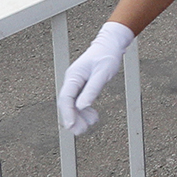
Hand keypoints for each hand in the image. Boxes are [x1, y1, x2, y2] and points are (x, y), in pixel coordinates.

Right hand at [56, 21, 132, 135]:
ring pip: (73, 105)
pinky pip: (80, 102)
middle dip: (72, 118)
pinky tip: (94, 117)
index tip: (71, 126)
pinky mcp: (82, 86)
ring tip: (88, 126)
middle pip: (67, 103)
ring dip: (79, 117)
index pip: (65, 97)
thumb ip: (92, 89)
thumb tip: (82, 106)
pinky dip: (85, 111)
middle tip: (81, 131)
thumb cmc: (107, 56)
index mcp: (73, 75)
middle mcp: (72, 80)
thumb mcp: (103, 73)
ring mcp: (76, 84)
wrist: (111, 45)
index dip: (67, 113)